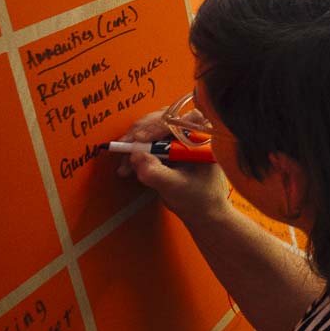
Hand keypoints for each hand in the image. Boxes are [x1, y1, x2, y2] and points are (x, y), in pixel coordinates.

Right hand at [114, 109, 230, 223]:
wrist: (202, 212)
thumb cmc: (198, 199)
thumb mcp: (175, 187)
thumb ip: (156, 173)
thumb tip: (136, 156)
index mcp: (204, 139)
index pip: (181, 121)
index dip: (157, 126)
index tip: (140, 139)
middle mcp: (194, 133)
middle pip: (164, 118)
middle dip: (141, 133)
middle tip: (125, 147)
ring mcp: (180, 138)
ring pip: (153, 127)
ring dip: (135, 143)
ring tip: (125, 165)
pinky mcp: (169, 145)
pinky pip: (149, 139)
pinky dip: (136, 150)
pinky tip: (128, 166)